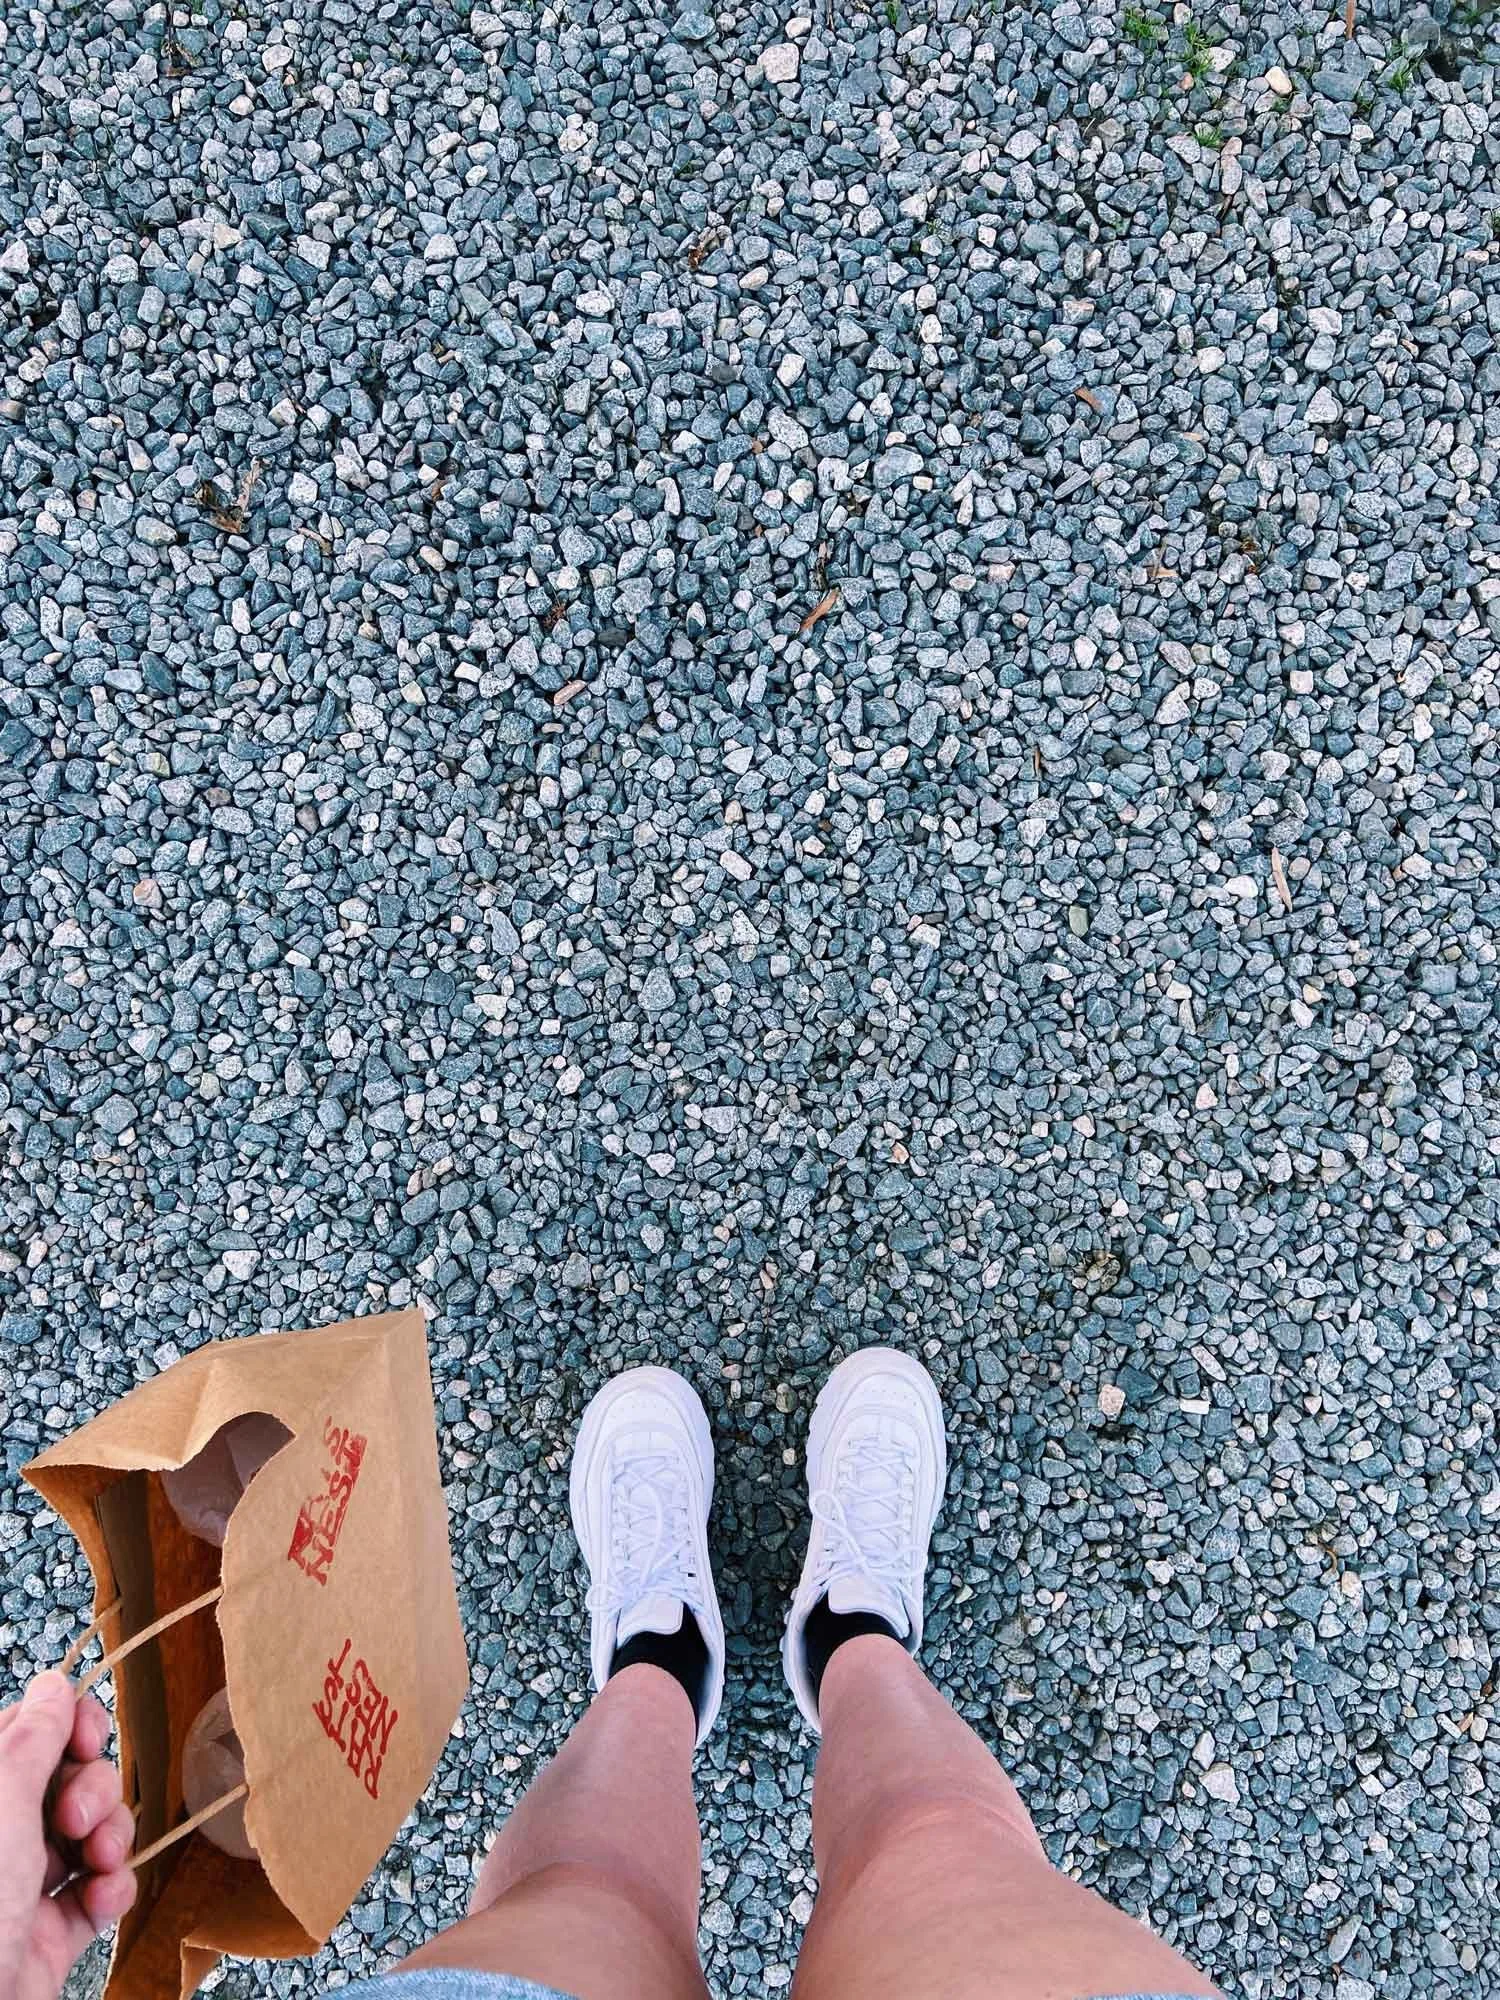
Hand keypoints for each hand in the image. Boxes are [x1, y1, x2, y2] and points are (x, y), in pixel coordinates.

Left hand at [0, 1671, 136, 1999]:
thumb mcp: (1, 1802)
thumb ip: (33, 1738)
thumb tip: (52, 1683)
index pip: (29, 1732)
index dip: (67, 1727)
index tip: (86, 1737)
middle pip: (72, 1778)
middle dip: (94, 1792)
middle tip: (78, 1820)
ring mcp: (25, 1884)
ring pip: (94, 1830)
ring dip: (111, 1839)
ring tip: (99, 1864)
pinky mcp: (53, 1930)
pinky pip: (102, 1888)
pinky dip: (112, 1888)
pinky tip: (101, 1898)